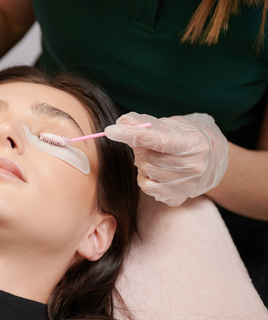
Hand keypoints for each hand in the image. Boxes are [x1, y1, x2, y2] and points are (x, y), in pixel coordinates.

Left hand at [104, 112, 228, 205]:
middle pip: (148, 158)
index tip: (111, 130)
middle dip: (139, 148)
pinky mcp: (178, 198)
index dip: (133, 134)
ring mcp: (187, 186)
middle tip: (145, 143)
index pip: (158, 140)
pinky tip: (158, 171)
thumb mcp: (171, 124)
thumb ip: (146, 122)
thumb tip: (122, 121)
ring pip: (145, 173)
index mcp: (194, 144)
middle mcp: (194, 167)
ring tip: (155, 157)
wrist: (210, 160)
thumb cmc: (185, 137)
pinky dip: (146, 178)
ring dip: (142, 163)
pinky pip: (147, 188)